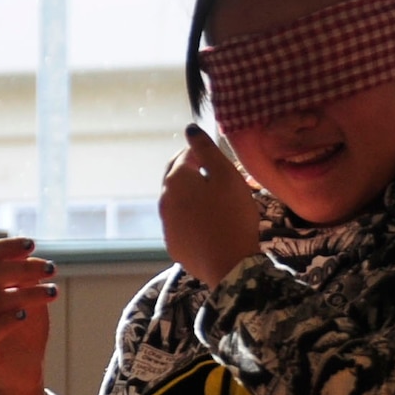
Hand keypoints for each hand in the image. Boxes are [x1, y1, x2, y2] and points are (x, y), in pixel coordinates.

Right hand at [0, 237, 56, 394]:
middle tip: (51, 269)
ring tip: (53, 292)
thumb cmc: (25, 330)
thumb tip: (27, 253)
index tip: (32, 245)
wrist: (22, 371)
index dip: (6, 247)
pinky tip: (27, 315)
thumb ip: (26, 277)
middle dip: (23, 269)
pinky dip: (9, 320)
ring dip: (27, 294)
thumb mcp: (30, 297)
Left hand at [160, 125, 260, 288]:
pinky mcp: (173, 244)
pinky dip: (191, 218)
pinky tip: (209, 224)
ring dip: (193, 196)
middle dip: (193, 172)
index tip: (221, 161)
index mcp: (175, 180)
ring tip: (216, 202)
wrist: (229, 265)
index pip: (185, 155)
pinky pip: (181, 223)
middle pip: (176, 178)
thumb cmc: (232, 215)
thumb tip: (189, 129)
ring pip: (178, 201)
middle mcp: (163, 200)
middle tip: (216, 177)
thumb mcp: (226, 175)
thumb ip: (207, 149)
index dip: (203, 153)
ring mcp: (166, 225)